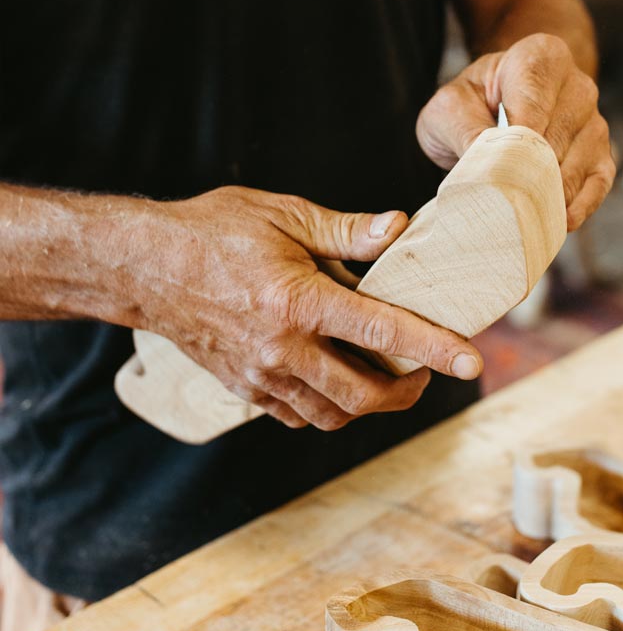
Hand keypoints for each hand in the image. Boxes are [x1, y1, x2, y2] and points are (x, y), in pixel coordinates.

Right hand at [134, 186, 482, 430]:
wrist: (143, 268)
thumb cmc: (213, 231)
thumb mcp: (283, 214)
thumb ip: (346, 231)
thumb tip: (399, 229)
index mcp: (298, 300)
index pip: (383, 332)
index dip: (434, 349)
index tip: (472, 361)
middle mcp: (281, 348)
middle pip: (364, 395)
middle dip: (407, 391)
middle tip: (426, 371)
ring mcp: (261, 376)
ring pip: (334, 415)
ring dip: (370, 405)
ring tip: (388, 377)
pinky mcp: (245, 389)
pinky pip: (301, 416)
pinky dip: (330, 407)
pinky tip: (339, 379)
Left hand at [416, 33, 614, 229]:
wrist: (495, 109)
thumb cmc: (471, 105)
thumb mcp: (449, 109)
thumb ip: (464, 129)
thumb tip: (491, 165)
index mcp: (542, 58)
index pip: (533, 105)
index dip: (515, 143)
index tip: (496, 169)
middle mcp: (578, 87)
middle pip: (556, 141)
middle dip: (527, 175)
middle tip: (498, 200)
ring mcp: (595, 123)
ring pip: (576, 167)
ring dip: (546, 195)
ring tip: (516, 213)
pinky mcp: (603, 156)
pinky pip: (597, 186)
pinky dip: (575, 209)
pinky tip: (554, 222)